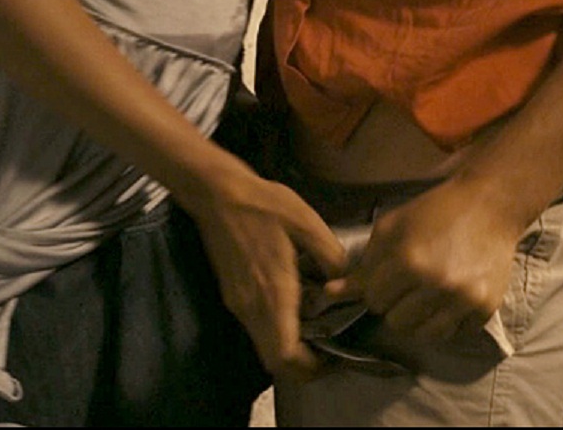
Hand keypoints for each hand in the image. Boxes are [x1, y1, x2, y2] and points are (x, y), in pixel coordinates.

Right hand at [188, 168, 347, 381]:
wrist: (217, 192)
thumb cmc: (264, 204)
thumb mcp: (308, 224)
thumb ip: (331, 258)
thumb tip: (345, 284)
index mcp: (273, 293)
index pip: (286, 356)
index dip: (312, 368)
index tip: (335, 358)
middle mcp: (251, 307)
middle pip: (274, 362)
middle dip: (303, 367)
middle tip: (330, 352)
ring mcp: (238, 304)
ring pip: (264, 347)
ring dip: (291, 350)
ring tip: (319, 331)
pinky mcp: (232, 295)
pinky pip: (258, 328)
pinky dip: (279, 332)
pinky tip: (298, 308)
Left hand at [323, 172, 523, 344]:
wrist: (488, 205)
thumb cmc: (434, 211)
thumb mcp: (392, 228)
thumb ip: (363, 264)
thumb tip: (329, 294)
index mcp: (407, 261)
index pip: (373, 300)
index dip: (378, 289)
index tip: (390, 276)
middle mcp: (436, 284)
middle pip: (395, 322)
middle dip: (397, 305)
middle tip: (410, 285)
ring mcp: (463, 299)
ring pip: (423, 335)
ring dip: (420, 318)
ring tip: (427, 296)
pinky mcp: (484, 308)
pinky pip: (454, 334)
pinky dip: (448, 321)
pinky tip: (450, 298)